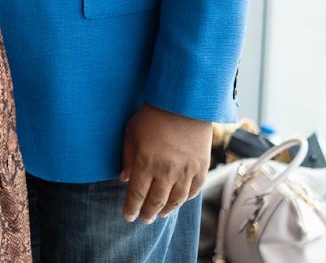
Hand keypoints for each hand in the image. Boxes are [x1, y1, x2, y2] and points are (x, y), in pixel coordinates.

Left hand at [120, 104, 210, 222]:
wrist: (184, 105)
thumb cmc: (151, 116)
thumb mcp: (131, 133)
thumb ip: (127, 158)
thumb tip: (124, 179)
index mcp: (146, 163)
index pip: (137, 194)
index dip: (132, 208)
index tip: (128, 217)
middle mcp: (167, 171)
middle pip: (156, 201)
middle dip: (148, 213)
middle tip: (144, 220)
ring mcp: (186, 171)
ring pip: (176, 199)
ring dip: (167, 209)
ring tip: (160, 214)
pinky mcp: (201, 167)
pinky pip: (193, 190)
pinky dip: (185, 199)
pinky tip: (178, 201)